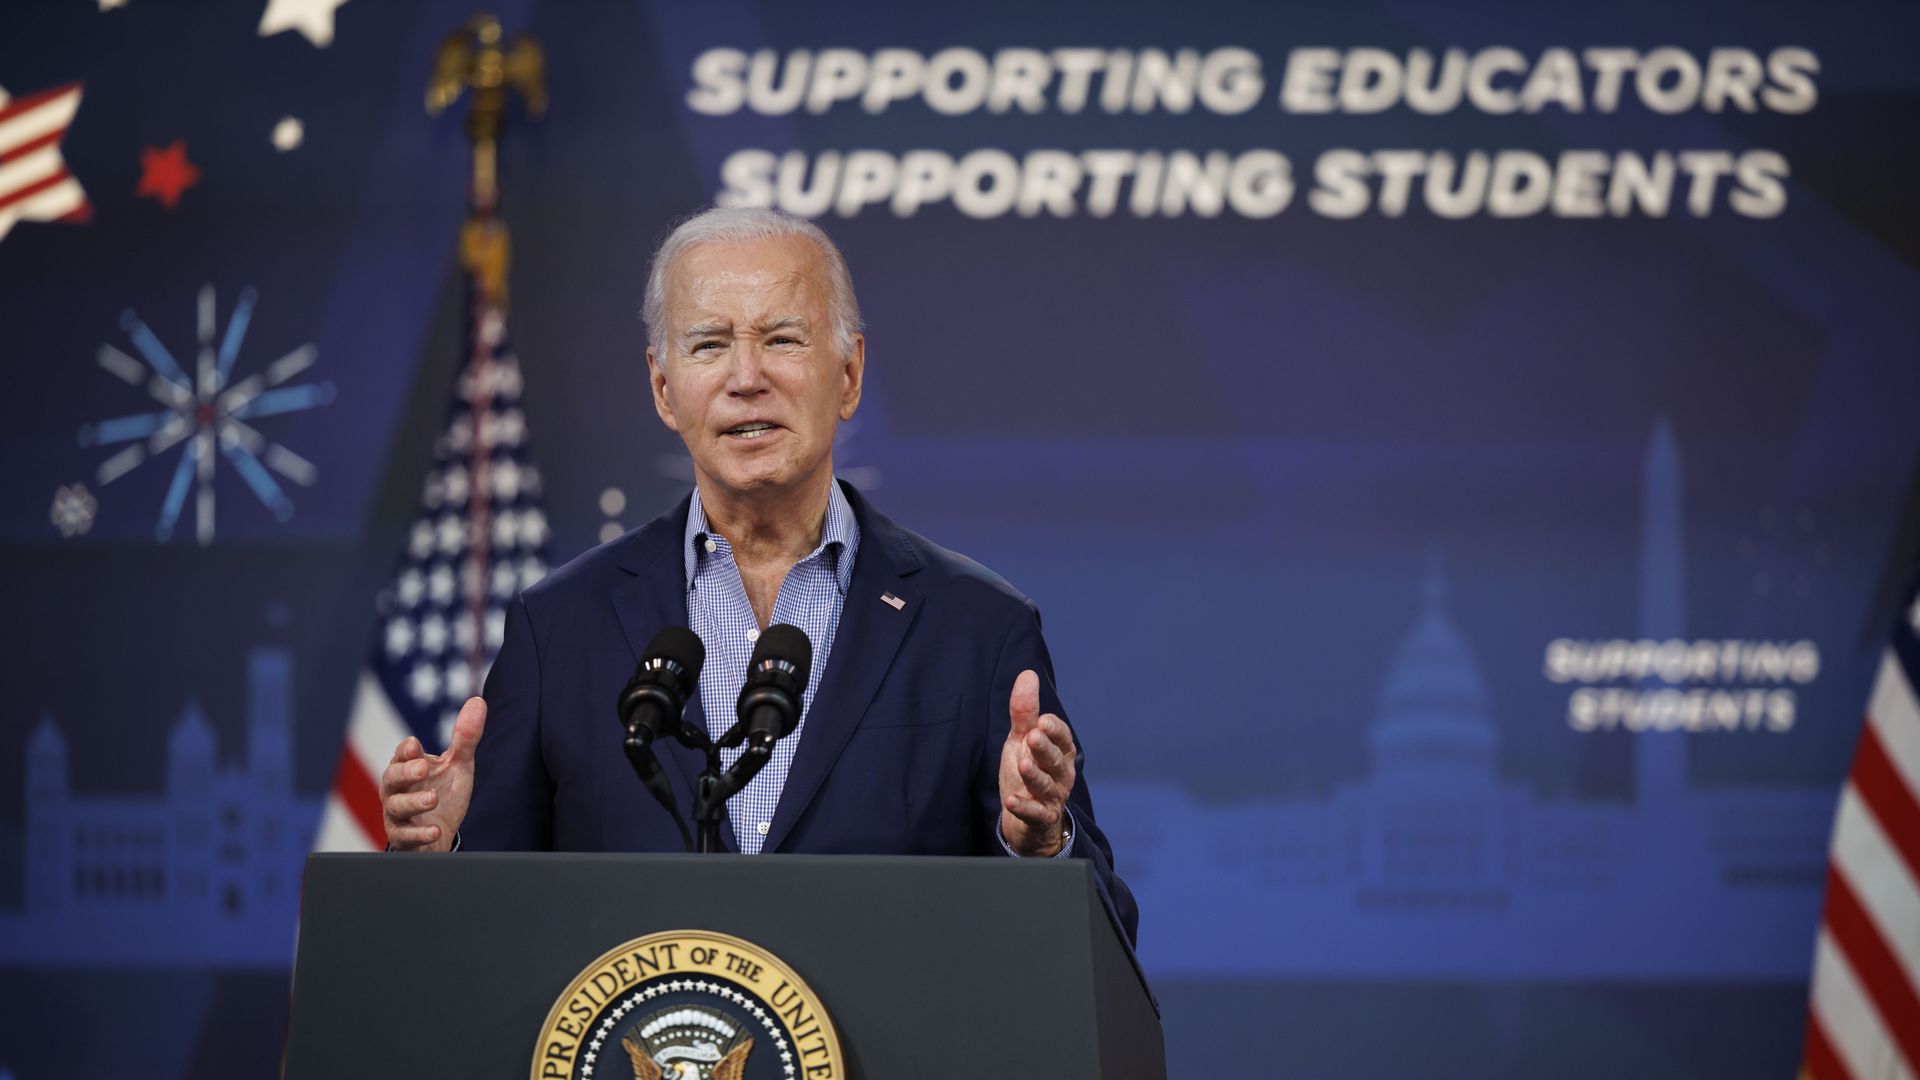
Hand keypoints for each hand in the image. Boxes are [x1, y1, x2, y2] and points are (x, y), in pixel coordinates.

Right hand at [381, 696, 484, 851]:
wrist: (440, 832)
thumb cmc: (443, 793)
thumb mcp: (458, 765)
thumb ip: (465, 737)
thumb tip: (478, 701)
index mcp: (407, 767)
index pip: (402, 754)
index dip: (407, 751)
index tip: (415, 746)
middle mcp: (397, 789)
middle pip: (392, 778)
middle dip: (405, 772)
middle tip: (422, 768)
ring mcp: (397, 814)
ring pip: (396, 807)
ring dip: (414, 802)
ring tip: (433, 799)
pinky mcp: (403, 838)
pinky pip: (406, 836)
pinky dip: (420, 834)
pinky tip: (435, 831)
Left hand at [998, 669, 1075, 856]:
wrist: (1026, 819)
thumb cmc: (1027, 770)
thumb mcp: (1022, 739)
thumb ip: (1025, 711)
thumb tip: (1028, 674)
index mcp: (1060, 752)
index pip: (1062, 738)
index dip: (1054, 730)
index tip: (1042, 721)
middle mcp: (1061, 774)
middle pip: (1056, 761)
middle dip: (1045, 748)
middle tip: (1033, 736)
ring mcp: (1052, 798)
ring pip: (1046, 786)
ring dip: (1035, 776)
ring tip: (1023, 764)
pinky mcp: (1041, 819)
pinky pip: (1035, 814)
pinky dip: (1024, 808)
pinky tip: (1012, 800)